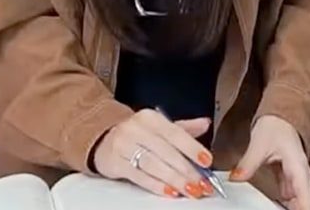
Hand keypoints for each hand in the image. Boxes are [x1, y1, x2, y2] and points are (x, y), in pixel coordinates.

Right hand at [93, 108, 215, 198]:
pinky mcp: (115, 163)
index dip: (192, 147)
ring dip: (174, 179)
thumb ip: (183, 128)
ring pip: (153, 164)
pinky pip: (139, 176)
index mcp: (150, 117)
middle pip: (165, 151)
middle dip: (187, 170)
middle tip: (202, 183)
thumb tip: (205, 124)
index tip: (206, 160)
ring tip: (190, 190)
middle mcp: (135, 128)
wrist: (103, 139)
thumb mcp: (159, 127)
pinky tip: (169, 191)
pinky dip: (156, 185)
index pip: (174, 132)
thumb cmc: (137, 134)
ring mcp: (123, 145)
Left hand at [230, 115, 309, 208]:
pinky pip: (288, 198)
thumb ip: (248, 163)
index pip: (305, 201)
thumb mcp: (260, 144)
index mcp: (299, 170)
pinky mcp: (289, 180)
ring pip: (295, 203)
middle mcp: (301, 177)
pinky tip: (270, 207)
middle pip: (302, 205)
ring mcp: (296, 180)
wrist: (281, 118)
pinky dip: (281, 205)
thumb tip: (236, 178)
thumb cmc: (278, 126)